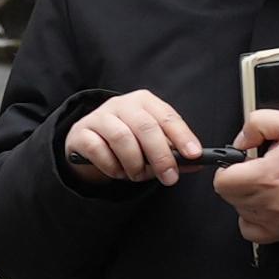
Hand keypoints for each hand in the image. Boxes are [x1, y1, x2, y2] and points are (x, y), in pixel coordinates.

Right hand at [62, 89, 201, 185]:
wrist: (88, 142)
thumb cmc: (127, 142)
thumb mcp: (152, 146)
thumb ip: (174, 153)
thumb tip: (197, 162)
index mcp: (144, 102)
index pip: (167, 116)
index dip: (182, 135)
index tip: (194, 154)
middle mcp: (121, 104)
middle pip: (146, 127)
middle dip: (160, 155)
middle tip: (169, 177)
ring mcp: (99, 116)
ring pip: (122, 137)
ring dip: (134, 163)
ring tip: (137, 176)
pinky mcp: (81, 132)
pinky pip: (99, 150)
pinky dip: (112, 166)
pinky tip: (117, 172)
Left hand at [213, 109, 278, 246]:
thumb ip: (257, 124)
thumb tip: (240, 140)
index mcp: (266, 177)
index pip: (222, 181)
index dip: (228, 168)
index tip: (241, 162)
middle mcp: (269, 203)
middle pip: (229, 197)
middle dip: (238, 181)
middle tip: (259, 170)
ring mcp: (276, 221)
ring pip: (239, 211)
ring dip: (247, 198)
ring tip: (270, 184)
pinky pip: (251, 231)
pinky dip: (253, 218)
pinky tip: (267, 203)